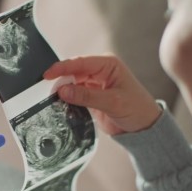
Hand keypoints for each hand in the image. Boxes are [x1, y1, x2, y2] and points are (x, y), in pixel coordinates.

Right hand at [44, 55, 162, 134]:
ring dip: (63, 92)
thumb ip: (87, 96)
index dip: (63, 67)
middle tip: (47, 91)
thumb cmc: (137, 109)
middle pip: (73, 72)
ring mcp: (94, 85)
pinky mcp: (91, 98)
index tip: (48, 74)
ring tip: (51, 99)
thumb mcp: (113, 102)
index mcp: (108, 65)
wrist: (144, 127)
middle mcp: (100, 72)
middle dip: (60, 80)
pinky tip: (59, 106)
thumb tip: (63, 90)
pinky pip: (74, 96)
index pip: (81, 62)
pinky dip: (67, 101)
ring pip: (72, 84)